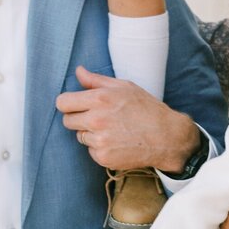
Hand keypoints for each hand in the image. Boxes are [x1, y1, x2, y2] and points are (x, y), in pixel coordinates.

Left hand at [56, 67, 200, 172]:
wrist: (166, 137)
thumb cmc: (146, 108)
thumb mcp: (124, 87)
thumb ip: (96, 80)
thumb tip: (78, 71)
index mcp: (99, 99)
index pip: (62, 102)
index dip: (68, 103)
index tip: (76, 105)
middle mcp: (96, 120)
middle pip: (67, 120)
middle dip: (79, 118)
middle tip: (98, 117)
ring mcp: (99, 140)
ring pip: (80, 136)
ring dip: (91, 133)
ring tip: (113, 129)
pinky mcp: (103, 157)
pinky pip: (90, 150)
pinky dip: (100, 147)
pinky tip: (116, 142)